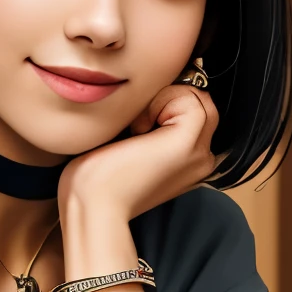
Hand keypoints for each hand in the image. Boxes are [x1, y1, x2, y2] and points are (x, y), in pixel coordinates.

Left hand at [58, 80, 220, 222]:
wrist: (90, 206)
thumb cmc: (96, 179)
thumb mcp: (127, 142)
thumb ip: (148, 120)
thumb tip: (153, 86)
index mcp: (188, 160)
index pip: (192, 108)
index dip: (163, 102)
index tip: (133, 129)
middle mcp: (201, 158)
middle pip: (199, 100)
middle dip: (165, 98)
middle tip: (134, 126)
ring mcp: (200, 152)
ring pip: (197, 96)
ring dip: (162, 99)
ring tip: (135, 129)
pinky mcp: (189, 142)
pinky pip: (190, 96)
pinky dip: (159, 101)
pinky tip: (138, 129)